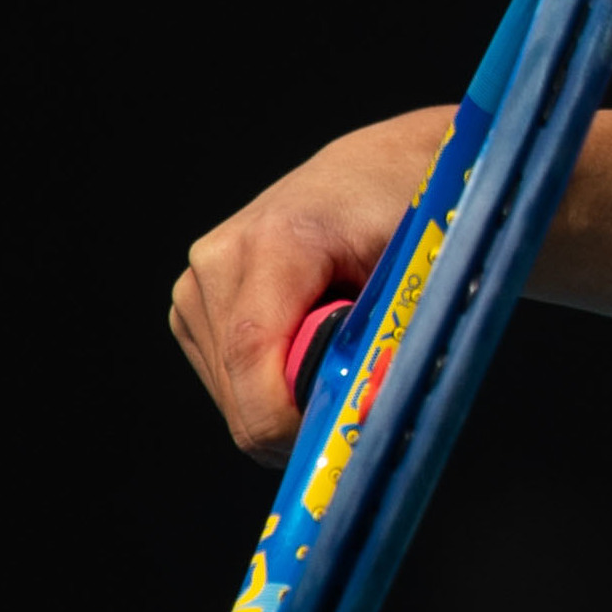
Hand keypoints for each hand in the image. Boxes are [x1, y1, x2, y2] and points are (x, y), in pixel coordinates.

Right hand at [169, 108, 451, 465]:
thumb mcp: (418, 272)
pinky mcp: (193, 307)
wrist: (375, 174)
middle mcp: (220, 260)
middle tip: (357, 396)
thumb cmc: (408, 216)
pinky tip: (306, 348)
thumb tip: (368, 413)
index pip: (254, 356)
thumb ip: (389, 341)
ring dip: (285, 403)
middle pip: (239, 392)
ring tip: (334, 354)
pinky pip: (227, 383)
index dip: (290, 419)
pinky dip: (270, 388)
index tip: (339, 438)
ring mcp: (198, 284)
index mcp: (275, 241)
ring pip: (231, 399)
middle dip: (299, 417)